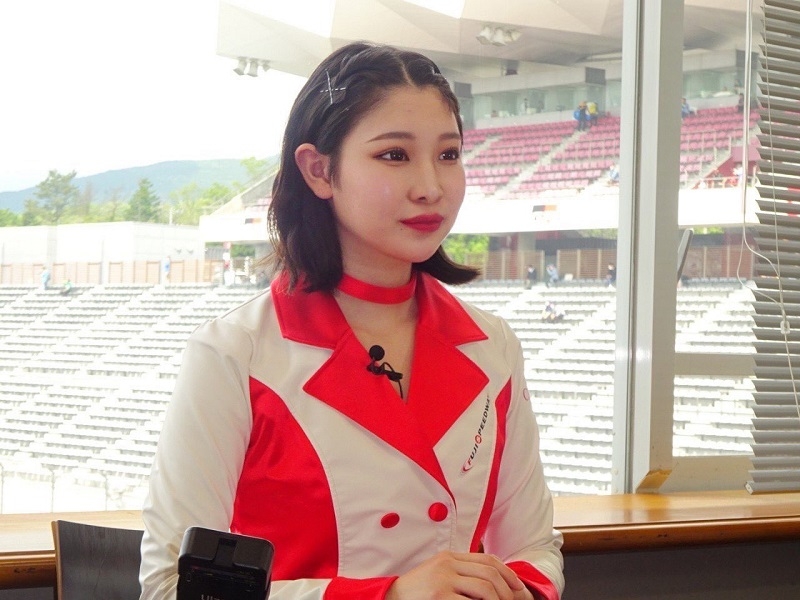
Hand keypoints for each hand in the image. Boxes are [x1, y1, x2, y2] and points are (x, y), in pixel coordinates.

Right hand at [385, 551, 533, 599]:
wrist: (390, 597)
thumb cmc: (417, 591)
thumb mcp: (438, 573)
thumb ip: (459, 572)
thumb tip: (491, 582)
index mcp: (449, 556)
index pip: (487, 560)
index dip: (508, 573)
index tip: (518, 587)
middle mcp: (447, 564)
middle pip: (490, 574)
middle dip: (508, 590)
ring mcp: (443, 580)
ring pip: (485, 588)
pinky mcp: (440, 597)